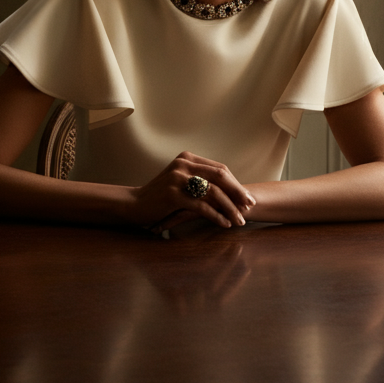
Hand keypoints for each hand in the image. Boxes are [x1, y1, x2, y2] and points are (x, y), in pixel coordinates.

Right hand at [128, 152, 255, 234]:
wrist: (133, 204)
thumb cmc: (159, 196)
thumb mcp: (179, 180)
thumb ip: (199, 178)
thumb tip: (230, 190)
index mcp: (187, 158)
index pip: (220, 169)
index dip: (236, 184)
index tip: (247, 198)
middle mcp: (183, 165)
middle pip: (221, 177)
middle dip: (238, 193)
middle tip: (250, 207)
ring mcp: (177, 179)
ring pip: (214, 193)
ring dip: (230, 208)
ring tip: (239, 221)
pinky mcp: (174, 195)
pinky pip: (202, 207)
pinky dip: (216, 216)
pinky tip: (224, 224)